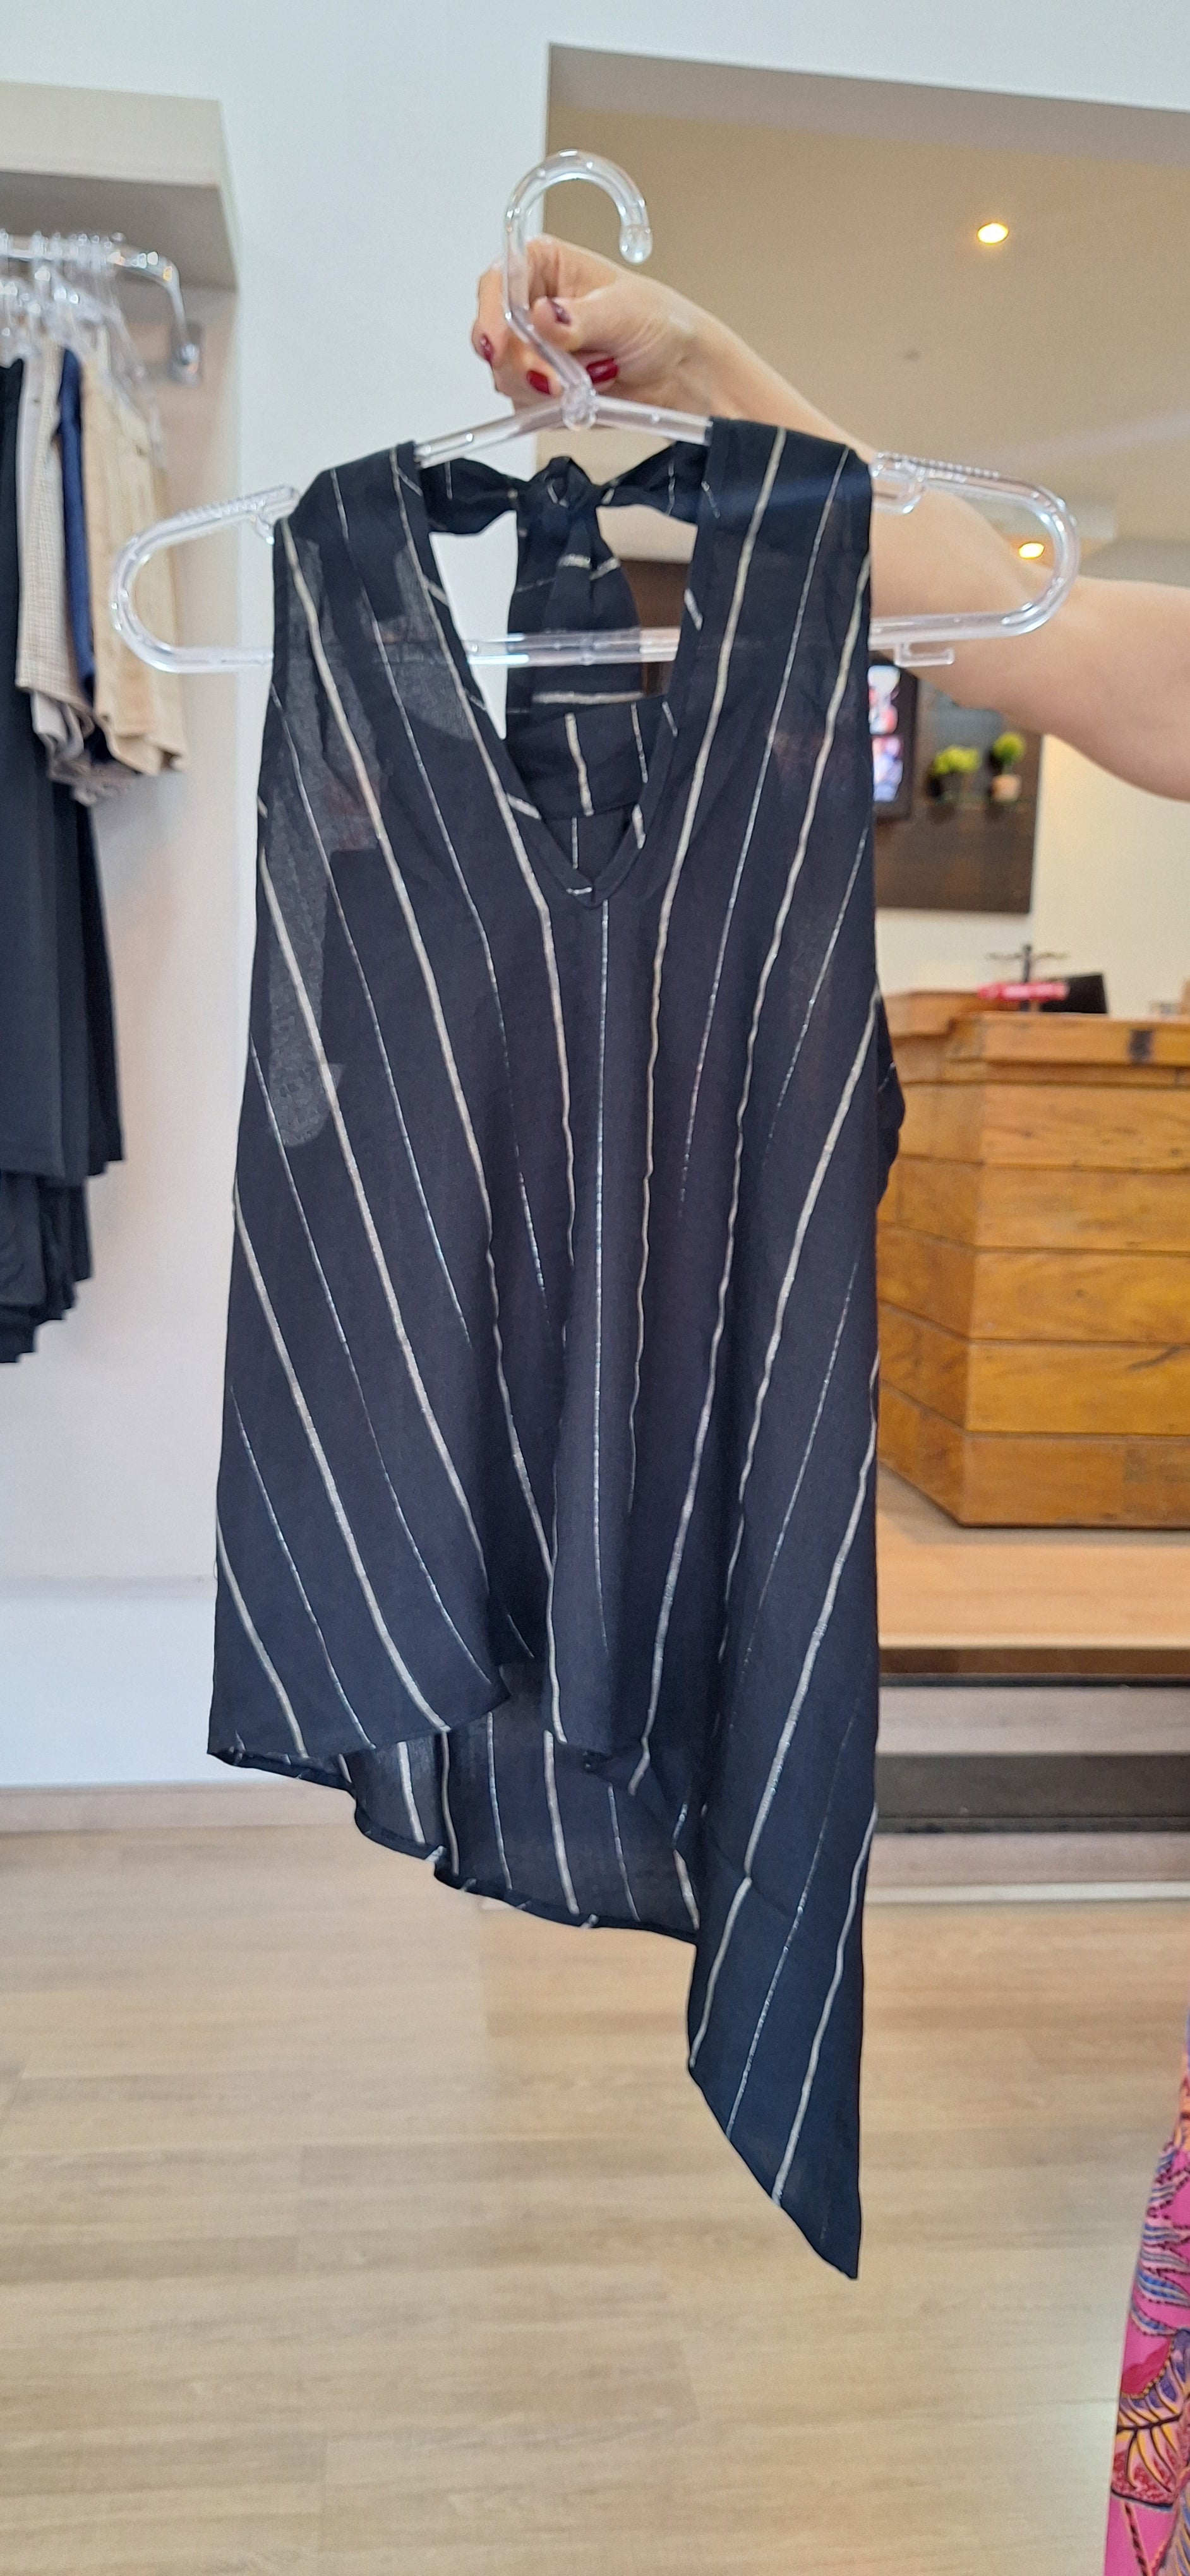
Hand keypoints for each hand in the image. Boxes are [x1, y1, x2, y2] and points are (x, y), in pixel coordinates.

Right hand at [471, 234, 718, 413]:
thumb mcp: (623, 311)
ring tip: (595, 376)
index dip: (491, 313)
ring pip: (507, 376)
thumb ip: (580, 318)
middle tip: (555, 380)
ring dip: (546, 388)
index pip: (499, 282)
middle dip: (523, 363)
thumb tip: (544, 316)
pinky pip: (526, 406)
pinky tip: (588, 394)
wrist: (679, 371)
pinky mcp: (539, 391)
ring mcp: (533, 352)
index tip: (497, 344)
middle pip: (495, 337)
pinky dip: (555, 408)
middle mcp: (531, 307)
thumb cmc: (657, 322)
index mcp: (544, 267)